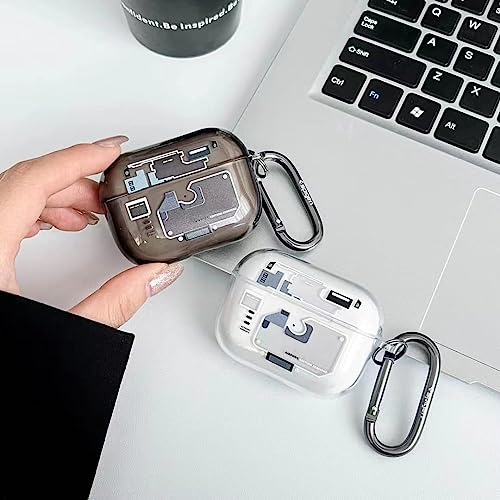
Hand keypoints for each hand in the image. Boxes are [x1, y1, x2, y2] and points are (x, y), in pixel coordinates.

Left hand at [0, 136, 182, 327]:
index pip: (35, 180)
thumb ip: (115, 302)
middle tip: (112, 198)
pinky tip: (55, 225)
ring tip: (89, 215)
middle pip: (27, 183)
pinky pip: (3, 213)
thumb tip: (156, 276)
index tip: (113, 150)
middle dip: (78, 183)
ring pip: (14, 196)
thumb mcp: (62, 330)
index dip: (79, 158)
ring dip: (57, 197)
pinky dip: (35, 211)